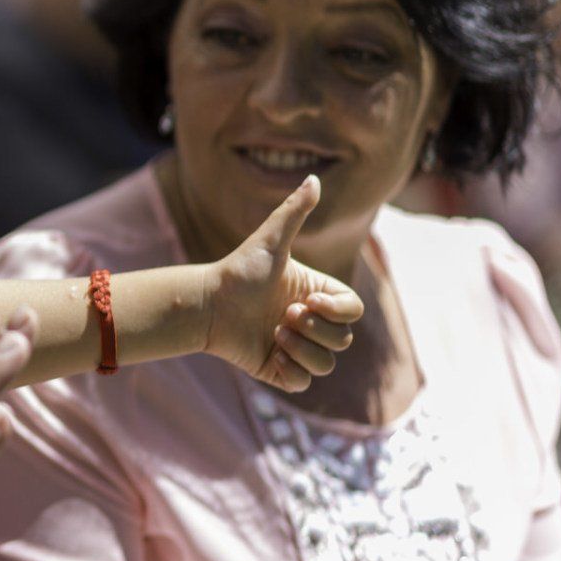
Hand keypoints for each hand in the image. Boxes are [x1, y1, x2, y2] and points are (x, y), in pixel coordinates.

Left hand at [204, 176, 363, 391]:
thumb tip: (314, 178)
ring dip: (304, 349)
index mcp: (317, 296)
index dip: (337, 310)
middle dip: (316, 329)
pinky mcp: (279, 370)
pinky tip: (272, 350)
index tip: (308, 300)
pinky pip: (304, 383)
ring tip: (274, 332)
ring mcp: (296, 348)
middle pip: (343, 339)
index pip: (352, 310)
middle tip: (283, 315)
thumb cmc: (239, 270)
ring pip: (328, 363)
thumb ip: (294, 211)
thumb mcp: (270, 240)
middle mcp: (310, 323)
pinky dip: (292, 370)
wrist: (207, 303)